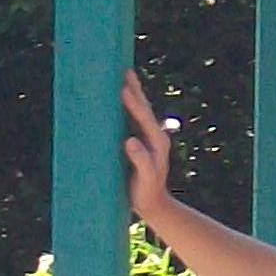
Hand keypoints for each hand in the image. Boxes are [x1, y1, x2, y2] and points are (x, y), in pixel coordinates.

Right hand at [122, 69, 177, 224]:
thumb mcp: (146, 179)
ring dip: (132, 92)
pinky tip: (118, 97)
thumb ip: (141, 161)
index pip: (144, 117)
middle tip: (124, 69)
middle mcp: (155, 136)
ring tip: (123, 74)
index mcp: (157, 142)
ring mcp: (149, 138)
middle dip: (134, 88)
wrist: (154, 206)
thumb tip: (130, 140)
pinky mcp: (141, 141)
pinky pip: (134, 119)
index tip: (123, 88)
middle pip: (143, 107)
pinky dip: (126, 105)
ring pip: (139, 110)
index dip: (133, 102)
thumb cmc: (148, 194)